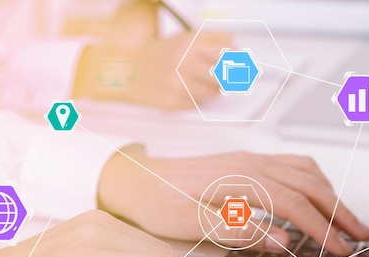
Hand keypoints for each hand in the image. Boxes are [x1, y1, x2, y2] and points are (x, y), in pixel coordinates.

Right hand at [73, 32, 229, 110]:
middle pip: (224, 75)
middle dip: (227, 77)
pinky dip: (197, 99)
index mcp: (188, 42)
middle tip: (223, 77)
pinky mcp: (172, 103)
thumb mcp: (184, 39)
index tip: (242, 65)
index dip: (238, 60)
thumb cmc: (158, 56)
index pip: (227, 52)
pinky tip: (185, 92)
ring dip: (213, 90)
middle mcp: (182, 62)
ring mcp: (177, 84)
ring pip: (214, 93)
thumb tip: (240, 53)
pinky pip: (198, 104)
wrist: (126, 71)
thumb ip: (212, 42)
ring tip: (199, 84)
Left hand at [98, 149, 368, 256]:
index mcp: (239, 178)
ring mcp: (249, 160)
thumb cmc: (156, 201)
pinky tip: (317, 194)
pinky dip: (314, 181)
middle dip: (338, 210)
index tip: (340, 248)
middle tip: (361, 235)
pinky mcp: (245, 163)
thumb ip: (237, 229)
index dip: (320, 227)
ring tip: (348, 219)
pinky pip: (291, 165)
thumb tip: (282, 240)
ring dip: (331, 193)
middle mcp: (250, 163)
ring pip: (304, 170)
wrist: (133, 178)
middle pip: (308, 182)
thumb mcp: (188, 222)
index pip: (294, 202)